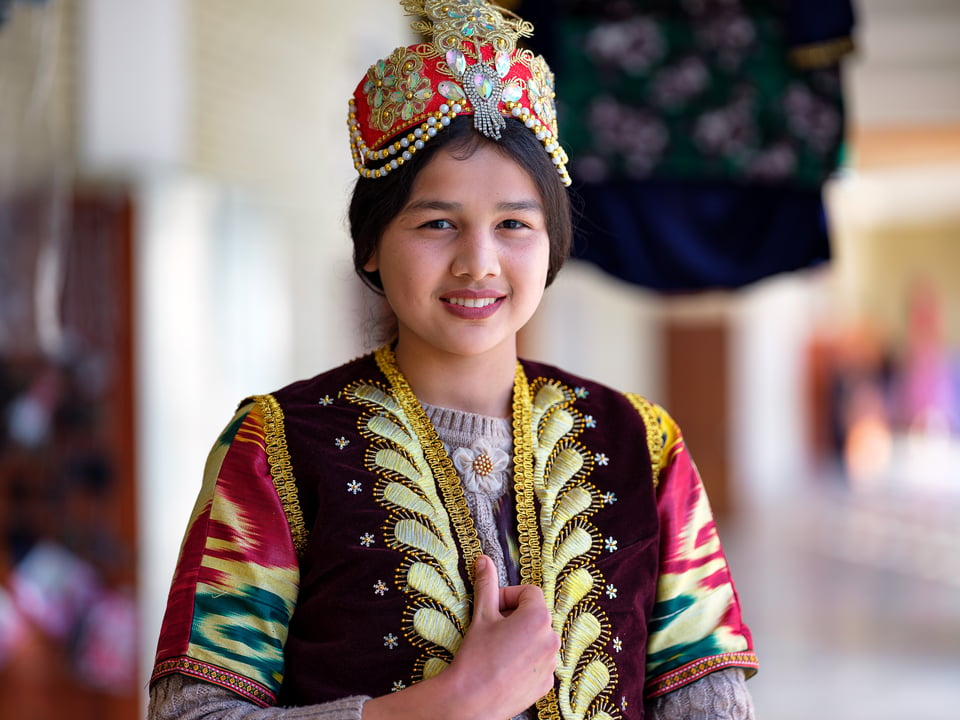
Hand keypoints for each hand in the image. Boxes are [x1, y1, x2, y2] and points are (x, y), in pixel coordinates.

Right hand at [361, 555, 559, 719]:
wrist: (471, 701)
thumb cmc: (476, 656)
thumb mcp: (481, 615)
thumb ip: (486, 584)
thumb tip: (484, 559)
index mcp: (538, 617)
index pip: (529, 592)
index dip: (508, 597)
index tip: (492, 608)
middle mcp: (552, 639)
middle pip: (534, 615)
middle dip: (514, 617)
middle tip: (492, 629)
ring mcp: (551, 663)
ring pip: (537, 639)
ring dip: (520, 638)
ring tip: (497, 650)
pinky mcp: (546, 684)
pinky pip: (539, 662)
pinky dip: (524, 660)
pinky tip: (505, 667)